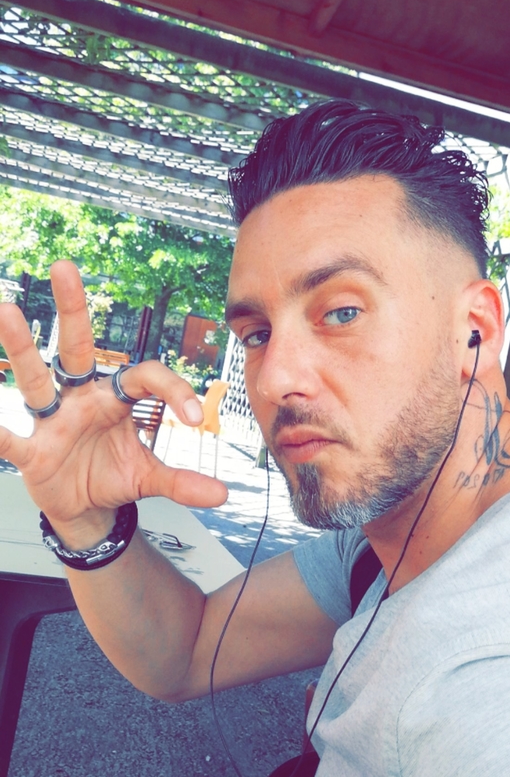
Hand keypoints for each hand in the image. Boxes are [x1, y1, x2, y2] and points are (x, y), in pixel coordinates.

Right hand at [0, 261, 226, 541]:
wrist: (85, 509)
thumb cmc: (113, 478)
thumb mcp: (149, 478)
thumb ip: (182, 482)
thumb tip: (222, 494)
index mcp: (114, 399)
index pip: (143, 376)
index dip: (172, 389)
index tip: (194, 418)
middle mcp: (81, 399)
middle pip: (76, 347)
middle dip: (72, 309)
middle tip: (64, 267)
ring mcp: (53, 421)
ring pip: (35, 378)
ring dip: (22, 347)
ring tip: (5, 310)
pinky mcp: (34, 451)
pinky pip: (13, 440)